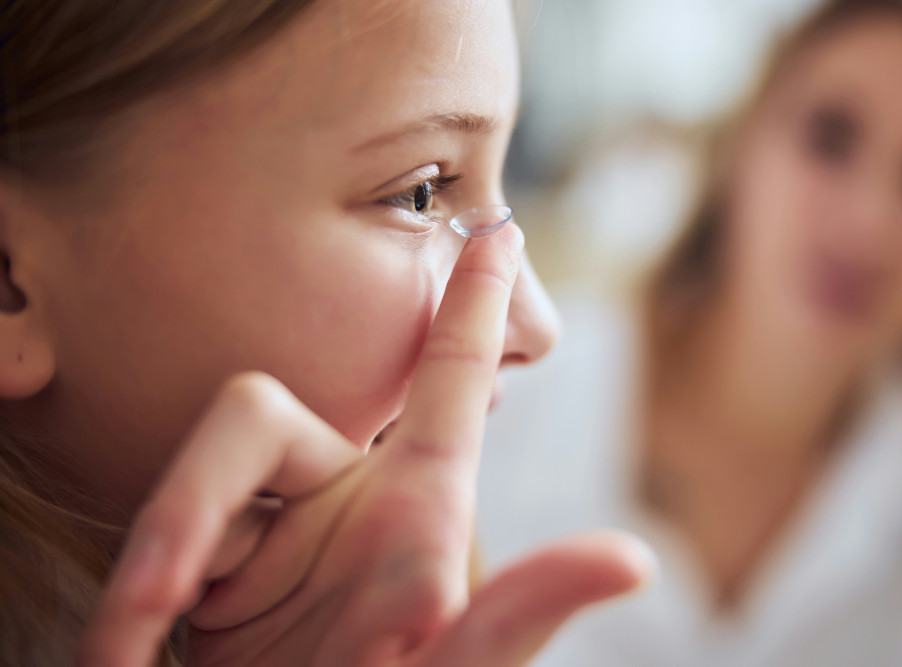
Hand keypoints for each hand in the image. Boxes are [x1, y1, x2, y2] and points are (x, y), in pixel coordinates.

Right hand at [78, 225, 653, 666]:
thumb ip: (518, 612)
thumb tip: (635, 560)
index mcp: (416, 507)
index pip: (448, 376)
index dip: (474, 301)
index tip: (500, 233)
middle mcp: (344, 498)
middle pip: (253, 420)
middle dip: (185, 512)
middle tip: (148, 612)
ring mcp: (276, 528)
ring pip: (192, 481)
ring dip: (149, 564)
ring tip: (121, 655)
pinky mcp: (212, 562)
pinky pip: (155, 533)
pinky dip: (125, 602)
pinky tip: (120, 657)